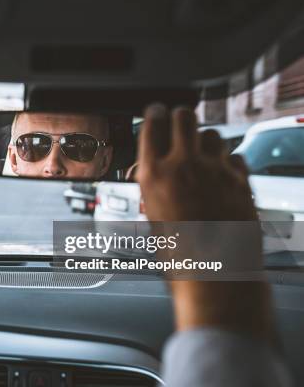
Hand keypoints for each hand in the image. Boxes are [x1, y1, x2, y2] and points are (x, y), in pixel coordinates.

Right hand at [136, 104, 274, 343]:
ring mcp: (217, 171)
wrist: (216, 275)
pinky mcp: (241, 181)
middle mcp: (186, 166)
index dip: (152, 114)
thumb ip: (150, 187)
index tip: (154, 113)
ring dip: (203, 139)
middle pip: (185, 116)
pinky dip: (226, 160)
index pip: (152, 123)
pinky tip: (220, 173)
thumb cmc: (178, 256)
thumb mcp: (150, 217)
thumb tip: (148, 171)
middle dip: (179, 118)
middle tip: (177, 126)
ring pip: (212, 133)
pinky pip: (234, 156)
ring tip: (199, 154)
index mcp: (155, 174)